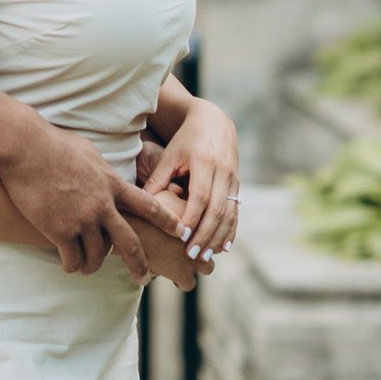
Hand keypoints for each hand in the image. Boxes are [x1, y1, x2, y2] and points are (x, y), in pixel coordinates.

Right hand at [3, 115, 183, 278]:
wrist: (26, 148)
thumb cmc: (53, 144)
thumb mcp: (89, 153)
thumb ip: (102, 171)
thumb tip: (108, 175)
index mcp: (112, 184)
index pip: (148, 205)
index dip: (166, 221)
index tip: (180, 232)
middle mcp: (102, 205)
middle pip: (129, 242)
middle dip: (140, 264)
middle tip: (145, 278)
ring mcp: (82, 219)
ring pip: (97, 255)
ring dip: (93, 265)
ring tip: (87, 268)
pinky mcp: (60, 230)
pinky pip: (72, 259)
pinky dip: (71, 265)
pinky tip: (68, 265)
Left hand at [139, 94, 241, 266]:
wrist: (214, 122)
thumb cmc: (185, 140)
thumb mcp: (170, 155)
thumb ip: (158, 179)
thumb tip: (142, 205)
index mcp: (204, 161)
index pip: (200, 196)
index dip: (192, 218)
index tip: (181, 238)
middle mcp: (223, 170)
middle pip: (217, 209)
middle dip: (205, 235)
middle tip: (192, 256)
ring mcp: (233, 178)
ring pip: (229, 213)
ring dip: (218, 237)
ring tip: (205, 256)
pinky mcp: (238, 184)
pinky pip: (236, 211)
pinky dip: (231, 230)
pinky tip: (224, 247)